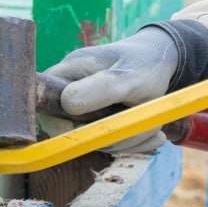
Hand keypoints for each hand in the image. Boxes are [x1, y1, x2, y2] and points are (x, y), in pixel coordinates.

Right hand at [38, 26, 179, 152]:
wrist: (162, 62)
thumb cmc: (145, 62)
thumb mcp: (129, 75)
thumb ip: (102, 88)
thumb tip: (69, 103)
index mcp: (67, 74)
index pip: (45, 108)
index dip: (62, 128)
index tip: (91, 133)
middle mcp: (72, 94)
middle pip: (73, 133)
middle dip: (109, 137)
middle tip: (137, 124)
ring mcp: (87, 111)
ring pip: (98, 142)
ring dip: (128, 139)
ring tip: (150, 122)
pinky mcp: (103, 123)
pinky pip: (113, 144)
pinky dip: (134, 141)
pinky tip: (154, 132)